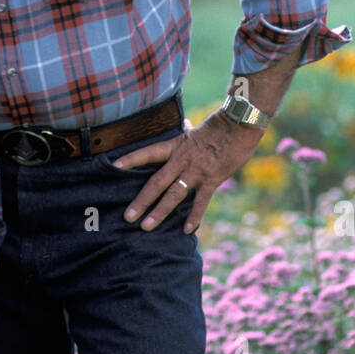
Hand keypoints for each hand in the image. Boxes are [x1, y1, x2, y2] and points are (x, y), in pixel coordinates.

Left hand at [114, 113, 262, 234]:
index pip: (148, 152)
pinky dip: (194, 216)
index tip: (114, 167)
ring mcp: (196, 171)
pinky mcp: (212, 179)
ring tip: (146, 226)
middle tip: (127, 217)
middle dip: (141, 200)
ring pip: (174, 194)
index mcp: (176, 145)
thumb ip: (187, 134)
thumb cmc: (220, 125)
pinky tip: (186, 230)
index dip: (131, 159)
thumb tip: (183, 125)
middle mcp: (182, 160)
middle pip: (156, 182)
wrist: (240, 123)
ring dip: (159, 211)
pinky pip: (201, 201)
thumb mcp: (197, 129)